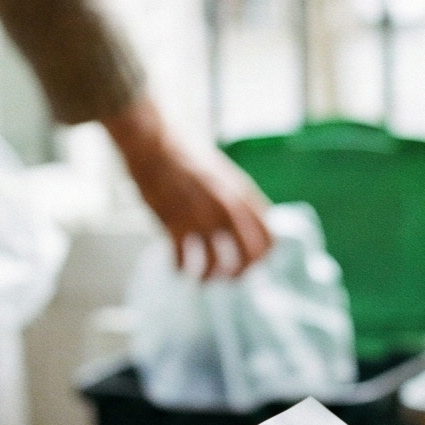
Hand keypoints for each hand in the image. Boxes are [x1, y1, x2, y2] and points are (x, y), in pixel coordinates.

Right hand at [105, 96, 271, 276]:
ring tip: (201, 280)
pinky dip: (181, 269)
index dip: (263, 256)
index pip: (269, 237)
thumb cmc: (186, 157)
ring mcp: (202, 217)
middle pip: (249, 256)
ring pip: (218, 265)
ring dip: (210, 277)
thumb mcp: (223, 174)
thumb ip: (237, 198)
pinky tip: (177, 268)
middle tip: (227, 278)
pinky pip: (184, 260)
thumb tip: (249, 221)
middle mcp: (227, 208)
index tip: (250, 262)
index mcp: (242, 194)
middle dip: (240, 273)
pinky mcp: (175, 224)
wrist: (155, 144)